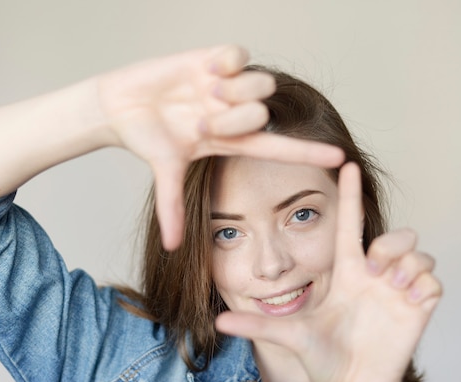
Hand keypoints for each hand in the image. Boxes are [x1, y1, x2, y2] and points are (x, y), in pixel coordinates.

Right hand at [97, 45, 343, 248]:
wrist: (120, 105)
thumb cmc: (145, 140)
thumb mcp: (165, 172)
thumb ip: (171, 208)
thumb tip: (170, 248)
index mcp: (230, 140)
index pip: (277, 148)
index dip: (308, 152)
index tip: (340, 157)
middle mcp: (235, 112)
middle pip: (264, 112)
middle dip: (234, 118)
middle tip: (201, 119)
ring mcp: (227, 85)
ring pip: (260, 83)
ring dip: (231, 91)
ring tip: (203, 92)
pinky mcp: (214, 58)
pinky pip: (240, 54)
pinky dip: (225, 61)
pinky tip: (205, 69)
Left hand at [215, 163, 441, 381]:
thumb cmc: (320, 357)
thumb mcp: (288, 335)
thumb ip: (256, 324)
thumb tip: (219, 319)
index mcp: (345, 272)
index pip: (348, 224)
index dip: (349, 195)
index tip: (346, 164)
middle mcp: (372, 276)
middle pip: (396, 234)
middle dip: (389, 243)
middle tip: (372, 268)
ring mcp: (396, 291)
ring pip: (417, 253)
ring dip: (408, 263)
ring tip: (391, 286)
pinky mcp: (417, 309)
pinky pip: (434, 282)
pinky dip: (425, 285)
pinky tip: (408, 301)